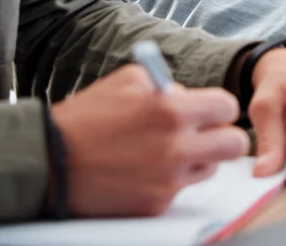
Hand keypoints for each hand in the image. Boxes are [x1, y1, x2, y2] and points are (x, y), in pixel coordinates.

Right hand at [51, 63, 248, 216]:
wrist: (51, 162)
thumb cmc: (87, 117)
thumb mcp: (127, 81)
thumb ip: (166, 85)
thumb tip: (188, 96)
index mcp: (171, 110)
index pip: (227, 107)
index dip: (218, 107)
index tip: (207, 110)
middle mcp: (176, 147)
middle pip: (234, 144)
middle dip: (223, 136)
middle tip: (204, 133)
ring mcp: (168, 180)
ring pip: (211, 169)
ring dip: (198, 159)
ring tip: (168, 150)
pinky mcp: (157, 204)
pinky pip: (181, 189)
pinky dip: (170, 179)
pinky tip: (145, 169)